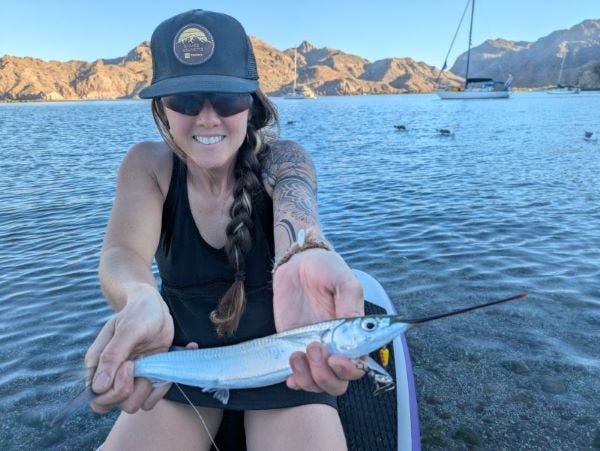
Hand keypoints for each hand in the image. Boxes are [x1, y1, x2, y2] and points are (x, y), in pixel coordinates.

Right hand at [84, 284, 174, 413]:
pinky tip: (167, 362)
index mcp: (98, 366)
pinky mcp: (147, 378)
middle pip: (118, 405)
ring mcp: (131, 379)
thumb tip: (97, 388)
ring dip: (149, 386)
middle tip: (140, 362)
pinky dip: (163, 384)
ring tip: (153, 362)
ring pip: (137, 404)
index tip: (129, 365)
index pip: (98, 399)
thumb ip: (112, 356)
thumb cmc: (138, 313)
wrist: (154, 307)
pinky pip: (154, 397)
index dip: (115, 390)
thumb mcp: (128, 330)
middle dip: (132, 388)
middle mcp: (112, 376)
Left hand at [272, 249, 364, 395]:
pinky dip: (294, 381)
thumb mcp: (342, 280)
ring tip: (296, 354)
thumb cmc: (326, 269)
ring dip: (307, 377)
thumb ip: (350, 302)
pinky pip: (296, 377)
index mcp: (353, 334)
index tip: (335, 358)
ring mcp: (314, 351)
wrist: (297, 264)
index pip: (358, 366)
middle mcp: (335, 347)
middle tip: (313, 348)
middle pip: (337, 382)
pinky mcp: (294, 349)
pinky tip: (289, 373)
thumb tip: (354, 328)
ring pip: (317, 383)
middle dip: (325, 375)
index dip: (348, 369)